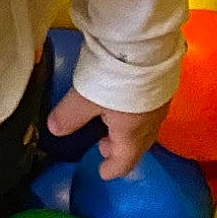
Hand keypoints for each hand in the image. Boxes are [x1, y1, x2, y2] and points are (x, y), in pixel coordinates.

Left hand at [47, 89, 167, 180]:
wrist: (145, 44)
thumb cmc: (114, 78)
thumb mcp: (84, 98)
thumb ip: (69, 116)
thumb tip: (54, 130)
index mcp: (131, 133)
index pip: (124, 161)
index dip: (113, 169)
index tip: (103, 173)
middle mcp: (150, 123)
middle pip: (137, 144)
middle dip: (119, 148)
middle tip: (102, 146)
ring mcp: (159, 102)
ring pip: (144, 125)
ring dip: (127, 129)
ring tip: (110, 122)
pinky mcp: (162, 83)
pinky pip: (148, 107)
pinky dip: (135, 112)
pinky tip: (125, 99)